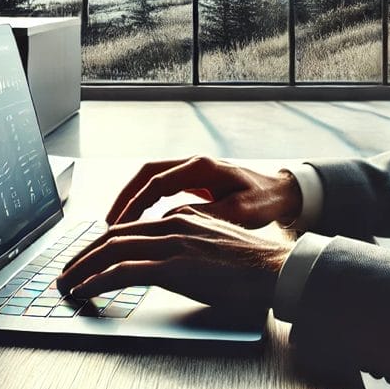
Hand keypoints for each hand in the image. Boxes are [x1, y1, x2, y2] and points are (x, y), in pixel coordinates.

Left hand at [58, 208, 290, 312]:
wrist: (275, 269)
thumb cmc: (250, 263)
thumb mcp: (213, 239)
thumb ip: (187, 238)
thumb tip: (166, 253)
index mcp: (180, 217)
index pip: (128, 228)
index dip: (99, 244)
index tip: (84, 259)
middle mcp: (171, 223)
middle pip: (112, 236)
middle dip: (83, 255)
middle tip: (65, 273)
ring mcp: (172, 244)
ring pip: (112, 251)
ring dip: (82, 269)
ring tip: (67, 284)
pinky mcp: (174, 266)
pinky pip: (124, 272)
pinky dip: (98, 281)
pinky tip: (86, 292)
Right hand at [104, 156, 302, 228]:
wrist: (281, 193)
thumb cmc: (264, 201)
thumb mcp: (239, 211)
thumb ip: (206, 215)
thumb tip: (171, 221)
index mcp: (202, 167)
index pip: (157, 182)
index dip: (136, 204)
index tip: (122, 225)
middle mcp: (192, 163)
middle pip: (145, 175)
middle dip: (124, 199)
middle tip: (108, 225)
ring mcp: (191, 170)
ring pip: (149, 180)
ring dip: (131, 200)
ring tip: (115, 224)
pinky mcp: (192, 180)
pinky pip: (159, 187)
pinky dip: (144, 202)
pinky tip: (136, 220)